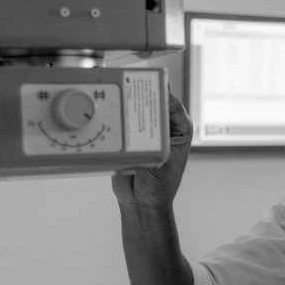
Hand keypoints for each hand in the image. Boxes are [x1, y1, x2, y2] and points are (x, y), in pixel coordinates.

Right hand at [112, 90, 192, 207]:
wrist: (140, 202)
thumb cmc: (161, 183)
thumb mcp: (166, 157)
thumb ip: (162, 133)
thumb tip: (158, 105)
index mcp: (179, 127)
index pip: (171, 101)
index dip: (160, 90)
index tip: (147, 82)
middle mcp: (162, 125)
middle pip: (151, 100)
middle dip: (139, 92)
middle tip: (127, 82)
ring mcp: (143, 130)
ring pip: (133, 108)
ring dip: (124, 101)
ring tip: (114, 90)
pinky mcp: (125, 136)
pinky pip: (119, 121)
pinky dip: (112, 114)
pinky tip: (104, 106)